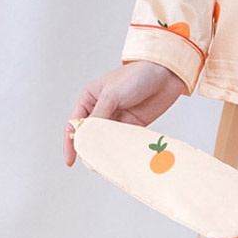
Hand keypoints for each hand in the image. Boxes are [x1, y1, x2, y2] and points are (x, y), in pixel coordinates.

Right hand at [63, 61, 186, 166]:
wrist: (167, 73)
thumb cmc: (137, 75)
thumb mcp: (112, 95)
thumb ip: (98, 117)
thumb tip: (86, 139)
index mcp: (90, 97)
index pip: (75, 123)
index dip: (71, 142)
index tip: (71, 160)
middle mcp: (102, 108)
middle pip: (90, 134)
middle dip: (89, 148)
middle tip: (91, 163)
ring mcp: (117, 117)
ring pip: (105, 139)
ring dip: (105, 150)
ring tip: (105, 163)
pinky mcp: (133, 124)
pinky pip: (122, 140)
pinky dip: (119, 148)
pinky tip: (119, 157)